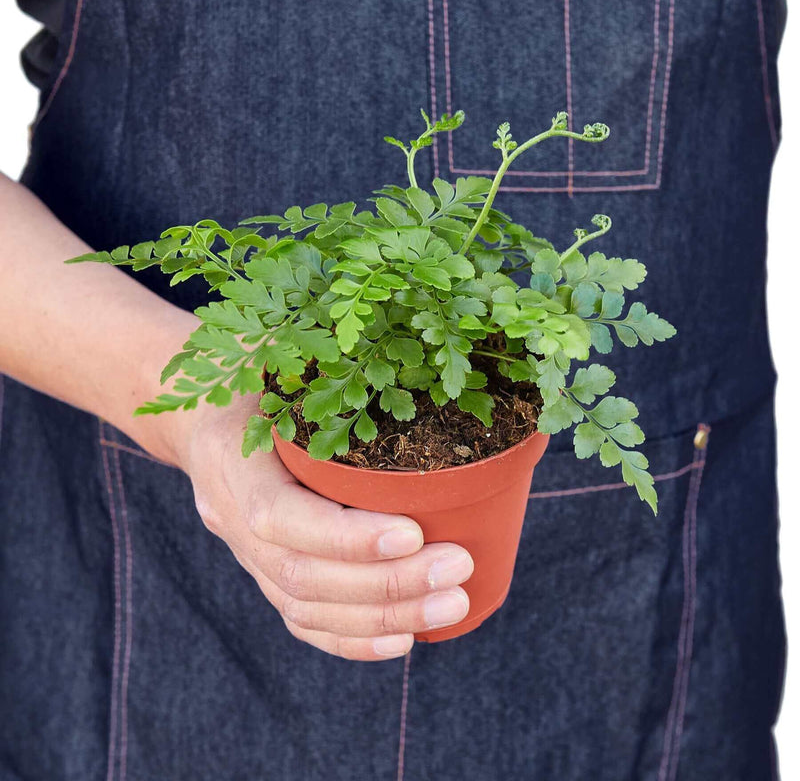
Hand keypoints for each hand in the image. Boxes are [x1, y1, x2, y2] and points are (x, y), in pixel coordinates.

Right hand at [172, 394, 473, 660]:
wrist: (205, 420)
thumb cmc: (259, 381)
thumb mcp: (278, 360)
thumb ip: (323, 376)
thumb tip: (417, 377)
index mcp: (232, 460)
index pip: (279, 516)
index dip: (345, 536)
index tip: (414, 533)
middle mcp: (230, 516)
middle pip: (303, 574)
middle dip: (387, 583)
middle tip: (458, 569)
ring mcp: (246, 554)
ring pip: (307, 606)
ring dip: (384, 616)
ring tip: (452, 604)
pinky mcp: (265, 575)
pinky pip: (302, 620)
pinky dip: (353, 639)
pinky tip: (403, 639)